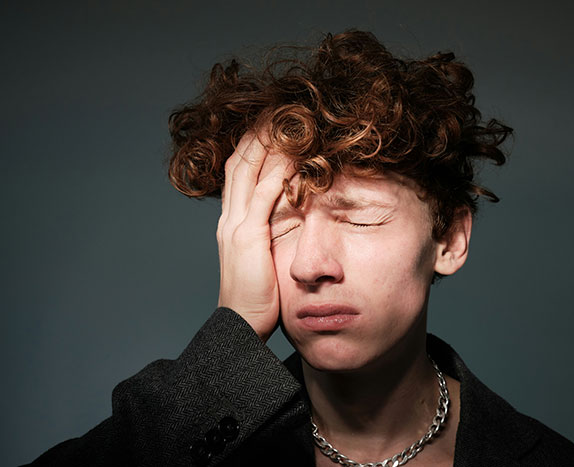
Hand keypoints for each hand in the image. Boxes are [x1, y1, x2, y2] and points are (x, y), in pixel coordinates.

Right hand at [216, 130, 292, 341]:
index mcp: (231, 221)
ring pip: (249, 173)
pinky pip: (264, 198)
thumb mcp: (258, 258)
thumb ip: (266, 234)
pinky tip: (293, 158)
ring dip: (267, 145)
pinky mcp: (248, 238)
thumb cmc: (256, 295)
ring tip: (287, 122)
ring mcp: (237, 226)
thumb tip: (285, 218)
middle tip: (278, 110)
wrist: (241, 324)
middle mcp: (230, 218)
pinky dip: (277, 174)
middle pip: (240, 162)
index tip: (270, 124)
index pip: (239, 172)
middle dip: (258, 134)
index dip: (252, 145)